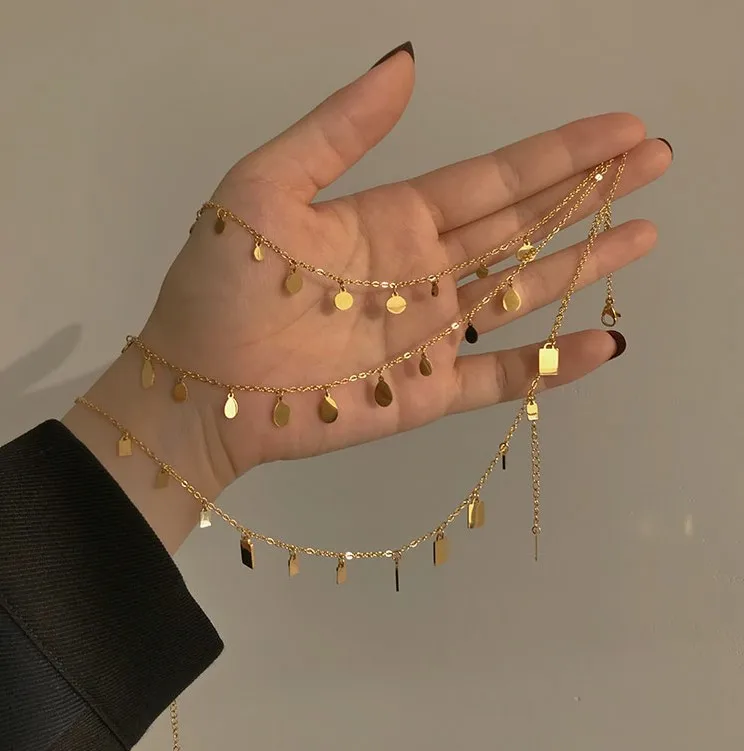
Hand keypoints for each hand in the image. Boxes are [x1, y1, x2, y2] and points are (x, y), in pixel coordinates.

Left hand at [138, 46, 669, 488]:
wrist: (200, 387)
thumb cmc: (224, 286)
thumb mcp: (266, 186)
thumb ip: (338, 128)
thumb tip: (405, 59)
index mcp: (393, 221)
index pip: (491, 179)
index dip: (556, 153)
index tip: (618, 129)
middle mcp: (424, 274)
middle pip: (521, 227)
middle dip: (588, 193)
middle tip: (653, 161)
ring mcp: (431, 335)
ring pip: (524, 295)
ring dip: (583, 265)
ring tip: (643, 233)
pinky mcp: (429, 394)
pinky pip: (504, 378)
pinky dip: (554, 365)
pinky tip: (605, 341)